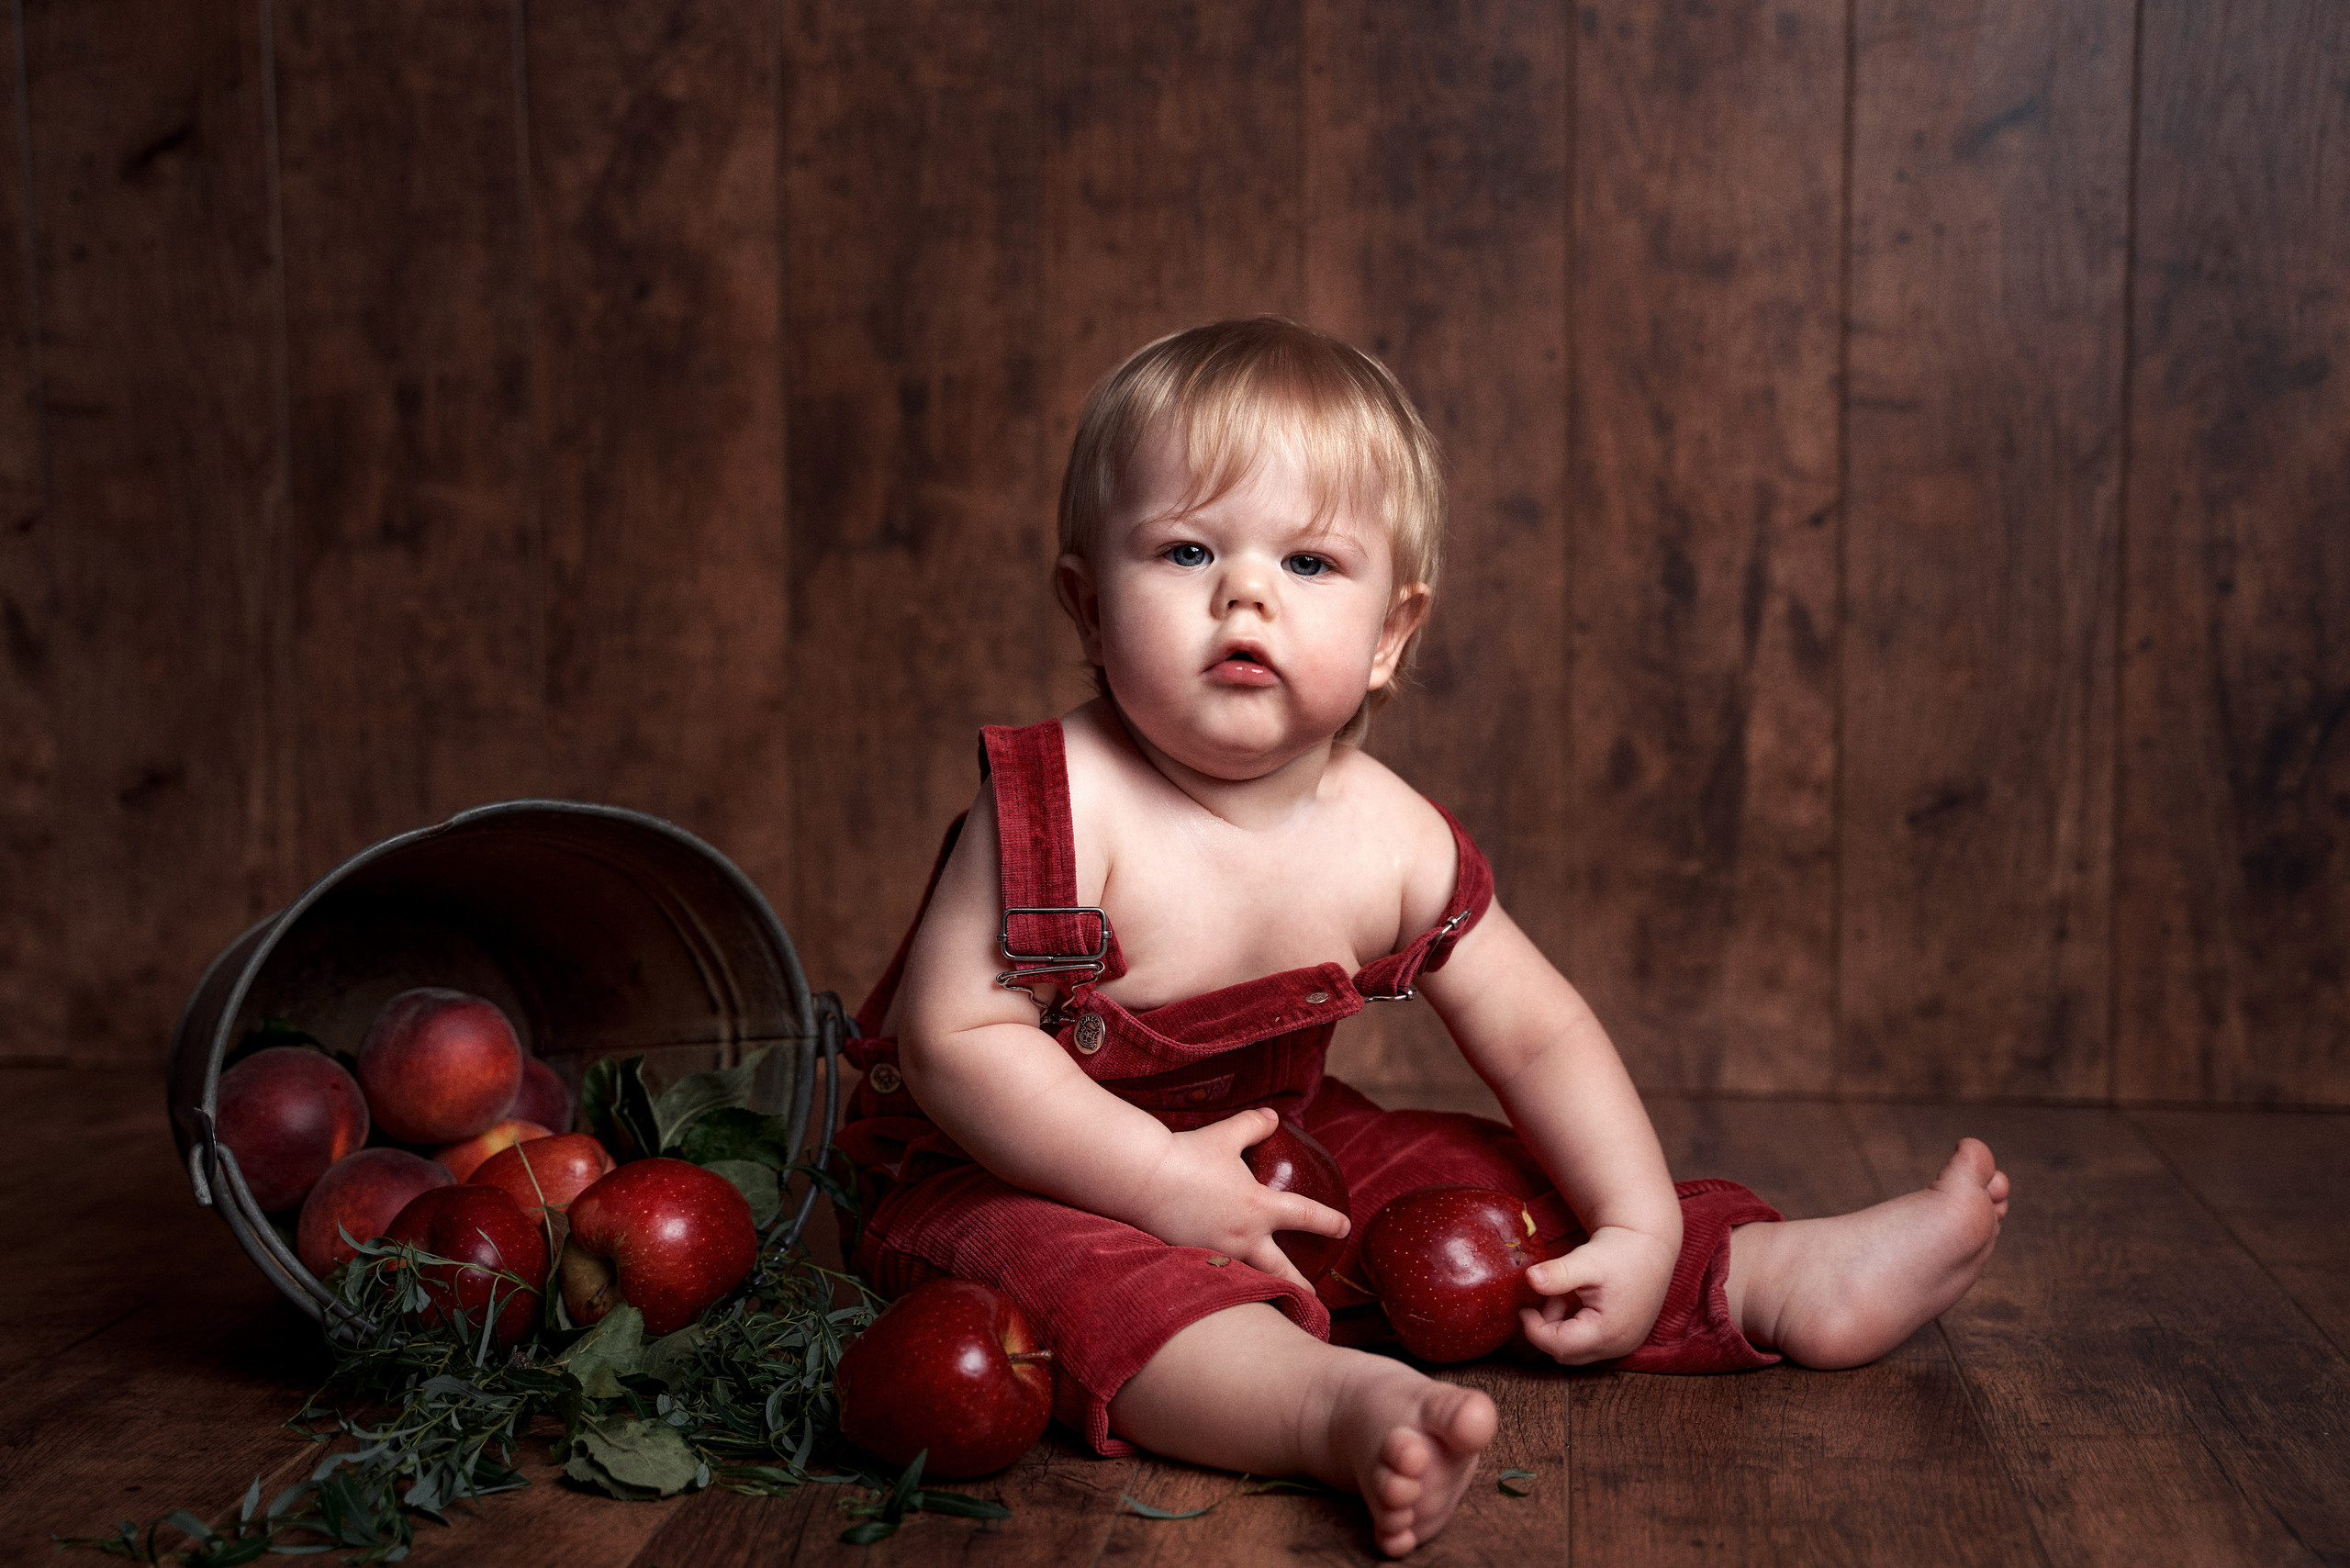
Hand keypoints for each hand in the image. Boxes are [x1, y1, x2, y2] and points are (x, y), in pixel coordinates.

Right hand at [1124, 1107, 1349, 1291]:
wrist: (1142, 1179)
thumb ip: (1254, 1125)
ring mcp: (1217, 1252)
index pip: (1307, 1216)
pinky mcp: (1191, 1257)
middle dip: (1301, 1285)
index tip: (1344, 1228)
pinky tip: (1226, 1280)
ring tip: (1273, 1294)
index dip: (1329, 1222)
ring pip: (1249, 1277)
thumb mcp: (1226, 1134)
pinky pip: (1217, 1271)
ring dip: (1264, 1285)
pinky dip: (1227, 1277)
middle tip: (1314, 1296)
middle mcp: (1243, 1237)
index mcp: (1259, 1208)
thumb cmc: (1188, 1154)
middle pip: (1282, 1269)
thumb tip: (1273, 1118)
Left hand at [1517, 1225, 1676, 1363]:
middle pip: (1567, 1352)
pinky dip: (1575, 1322)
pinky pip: (1588, 1340)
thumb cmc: (1621, 1250)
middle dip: (1548, 1328)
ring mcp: (1622, 1344)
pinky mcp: (1622, 1337)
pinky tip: (1578, 1297)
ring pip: (1576, 1347)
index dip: (1535, 1330)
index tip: (1522, 1309)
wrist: (1651, 1243)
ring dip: (1561, 1324)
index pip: (1559, 1345)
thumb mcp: (1587, 1260)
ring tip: (1568, 1291)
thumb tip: (1529, 1279)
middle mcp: (1617, 1345)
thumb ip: (1559, 1273)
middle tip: (1547, 1297)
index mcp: (1608, 1332)